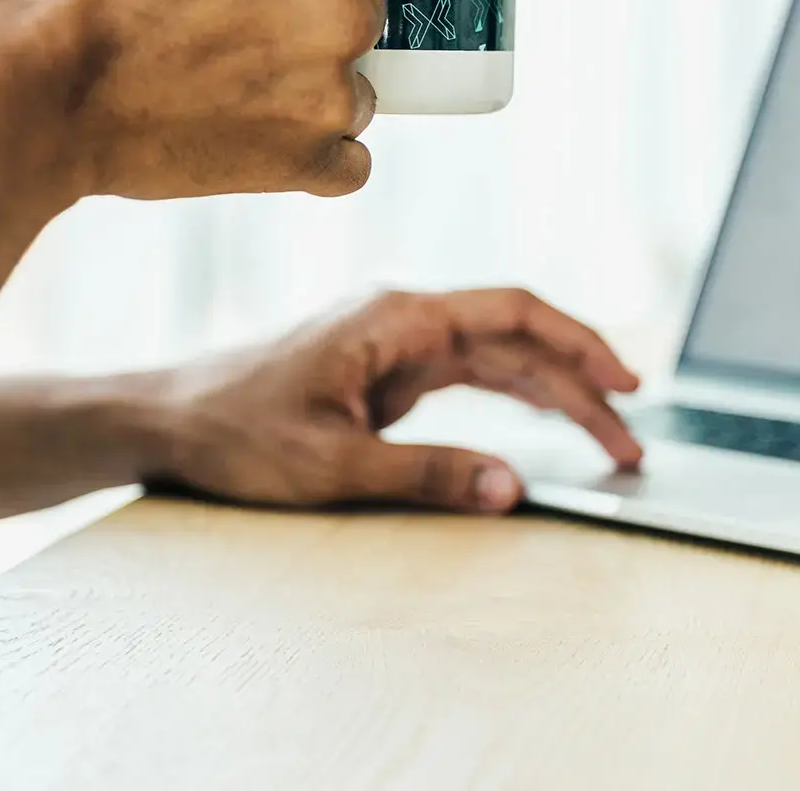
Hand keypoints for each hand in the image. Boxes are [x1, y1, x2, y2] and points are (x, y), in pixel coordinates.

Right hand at [0, 0, 383, 201]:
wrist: (30, 87)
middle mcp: (343, 11)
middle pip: (355, 2)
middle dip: (301, 5)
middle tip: (215, 14)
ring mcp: (330, 93)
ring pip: (353, 80)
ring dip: (306, 79)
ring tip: (219, 73)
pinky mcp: (303, 161)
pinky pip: (348, 160)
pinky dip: (310, 148)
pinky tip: (250, 126)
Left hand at [118, 290, 642, 514]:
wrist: (169, 418)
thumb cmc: (235, 428)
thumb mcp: (332, 463)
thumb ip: (426, 473)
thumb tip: (511, 486)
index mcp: (395, 316)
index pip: (511, 313)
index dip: (577, 344)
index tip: (625, 382)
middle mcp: (403, 318)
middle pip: (515, 338)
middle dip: (578, 384)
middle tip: (629, 441)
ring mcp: (396, 343)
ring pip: (497, 358)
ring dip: (552, 394)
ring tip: (607, 438)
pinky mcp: (387, 371)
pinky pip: (467, 377)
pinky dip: (512, 398)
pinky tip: (545, 419)